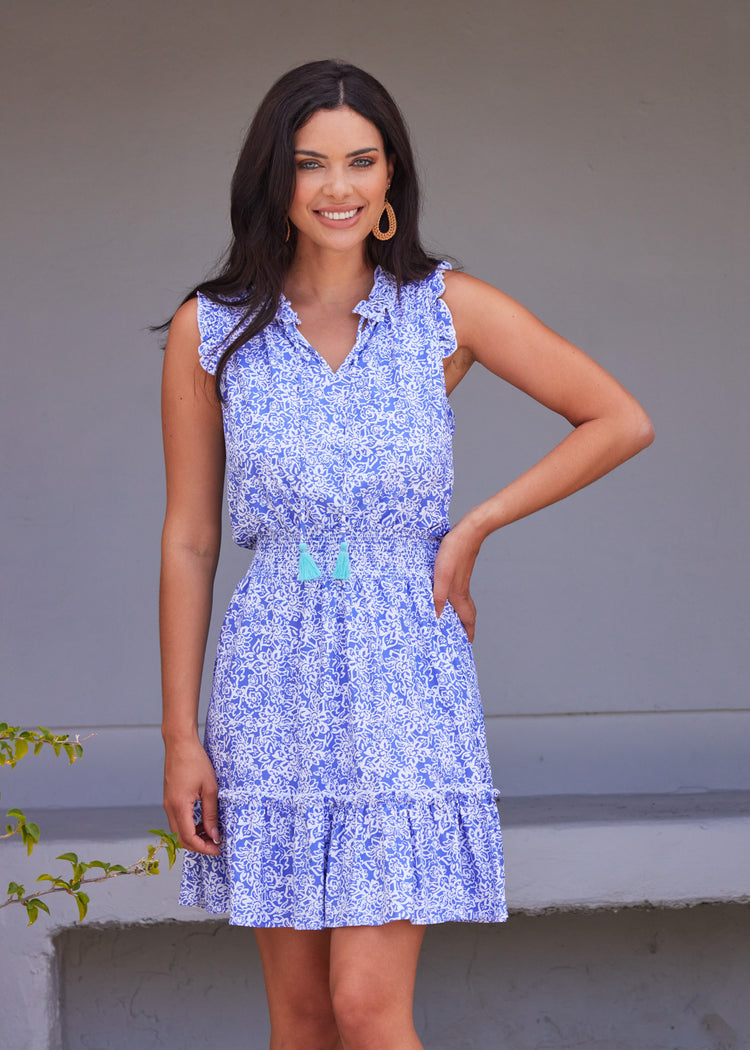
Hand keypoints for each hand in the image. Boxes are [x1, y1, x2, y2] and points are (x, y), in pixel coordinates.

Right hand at [163, 737, 220, 855]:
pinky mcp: (169, 798)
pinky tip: (202, 821)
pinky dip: (189, 825)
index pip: (188, 837)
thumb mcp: (210, 788)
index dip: (203, 847)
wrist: (180, 744)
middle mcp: (169, 807)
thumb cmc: (196, 761)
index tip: (218, 848)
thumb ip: (211, 813)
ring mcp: (167, 803)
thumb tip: (214, 835)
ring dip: (193, 836)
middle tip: (215, 845)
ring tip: (211, 833)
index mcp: (179, 806)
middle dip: (198, 845)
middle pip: (180, 838)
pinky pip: (177, 819)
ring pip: (178, 829)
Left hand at [432, 519, 482, 641]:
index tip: (466, 647)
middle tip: (456, 638)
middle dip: (462, 628)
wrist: (469, 531)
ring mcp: (461, 581)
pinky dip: (451, 600)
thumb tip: (436, 618)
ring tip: (447, 621)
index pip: (467, 621)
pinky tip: (442, 595)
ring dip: (457, 614)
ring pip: (461, 604)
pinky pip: (455, 592)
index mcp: (460, 596)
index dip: (468, 635)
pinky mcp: (458, 572)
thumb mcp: (442, 576)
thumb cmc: (454, 552)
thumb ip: (438, 597)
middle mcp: (462, 591)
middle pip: (466, 615)